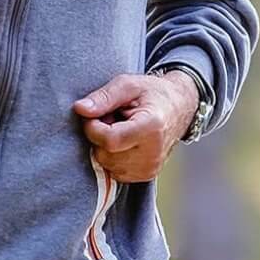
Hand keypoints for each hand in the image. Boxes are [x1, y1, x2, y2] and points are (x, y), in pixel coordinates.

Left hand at [73, 72, 199, 182]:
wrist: (179, 107)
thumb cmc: (152, 93)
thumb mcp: (128, 84)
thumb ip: (104, 97)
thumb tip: (80, 109)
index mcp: (152, 127)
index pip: (110, 140)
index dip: (93, 128)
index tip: (96, 114)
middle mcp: (153, 153)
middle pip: (105, 154)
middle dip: (99, 136)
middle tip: (113, 118)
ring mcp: (150, 168)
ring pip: (107, 164)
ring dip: (106, 147)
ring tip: (120, 128)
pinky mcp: (146, 175)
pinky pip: (114, 171)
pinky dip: (113, 157)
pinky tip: (125, 142)